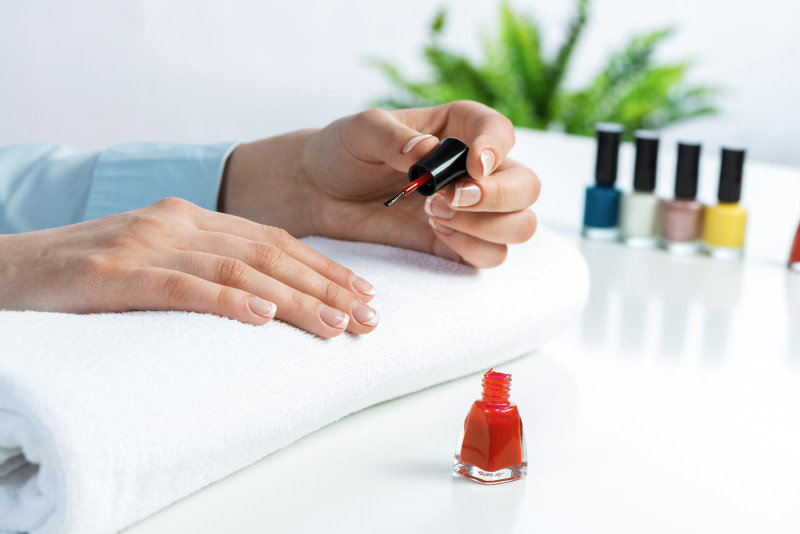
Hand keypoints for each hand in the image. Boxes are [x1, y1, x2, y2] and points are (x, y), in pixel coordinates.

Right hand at [0, 198, 377, 336]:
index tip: (365, 293)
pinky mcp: (116, 273)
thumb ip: (209, 268)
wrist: (11, 270)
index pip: (276, 240)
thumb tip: (272, 302)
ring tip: (335, 324)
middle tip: (369, 317)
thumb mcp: (159, 258)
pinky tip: (263, 319)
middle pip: (270, 254)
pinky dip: (228, 301)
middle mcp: (179, 221)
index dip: (325, 266)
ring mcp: (147, 243)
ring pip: (238, 270)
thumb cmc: (91, 272)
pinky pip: (183, 286)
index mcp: (194, 216)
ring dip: (294, 299)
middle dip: (325, 286)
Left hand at [221, 101, 539, 267]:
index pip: (500, 132)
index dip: (497, 149)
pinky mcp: (459, 243)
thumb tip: (427, 152)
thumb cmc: (344, 151)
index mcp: (460, 128)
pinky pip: (493, 255)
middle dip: (497, 198)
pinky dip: (474, 250)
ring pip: (520, 225)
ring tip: (435, 216)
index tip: (475, 165)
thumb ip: (392, 137)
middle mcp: (476, 169)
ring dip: (486, 227)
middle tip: (446, 200)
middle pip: (527, 186)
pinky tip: (437, 234)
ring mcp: (473, 210)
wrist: (321, 191)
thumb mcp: (361, 132)